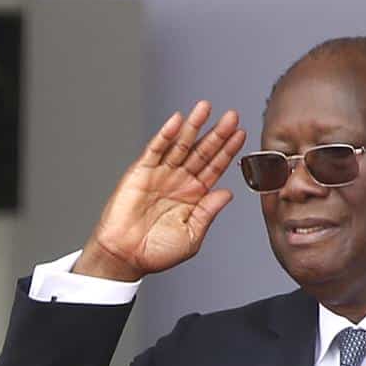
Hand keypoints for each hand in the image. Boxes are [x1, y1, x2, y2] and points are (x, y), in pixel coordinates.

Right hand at [73, 102, 246, 282]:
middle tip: (231, 116)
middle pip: (202, 152)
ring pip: (180, 145)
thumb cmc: (156, 252)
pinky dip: (165, 135)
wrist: (124, 257)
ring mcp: (160, 174)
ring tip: (206, 108)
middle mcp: (179, 181)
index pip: (215, 167)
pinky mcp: (140, 172)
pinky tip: (177, 121)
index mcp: (194, 196)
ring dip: (193, 126)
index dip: (228, 150)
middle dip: (216, 134)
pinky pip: (155, 150)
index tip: (241, 134)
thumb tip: (227, 193)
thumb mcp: (191, 236)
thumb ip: (208, 213)